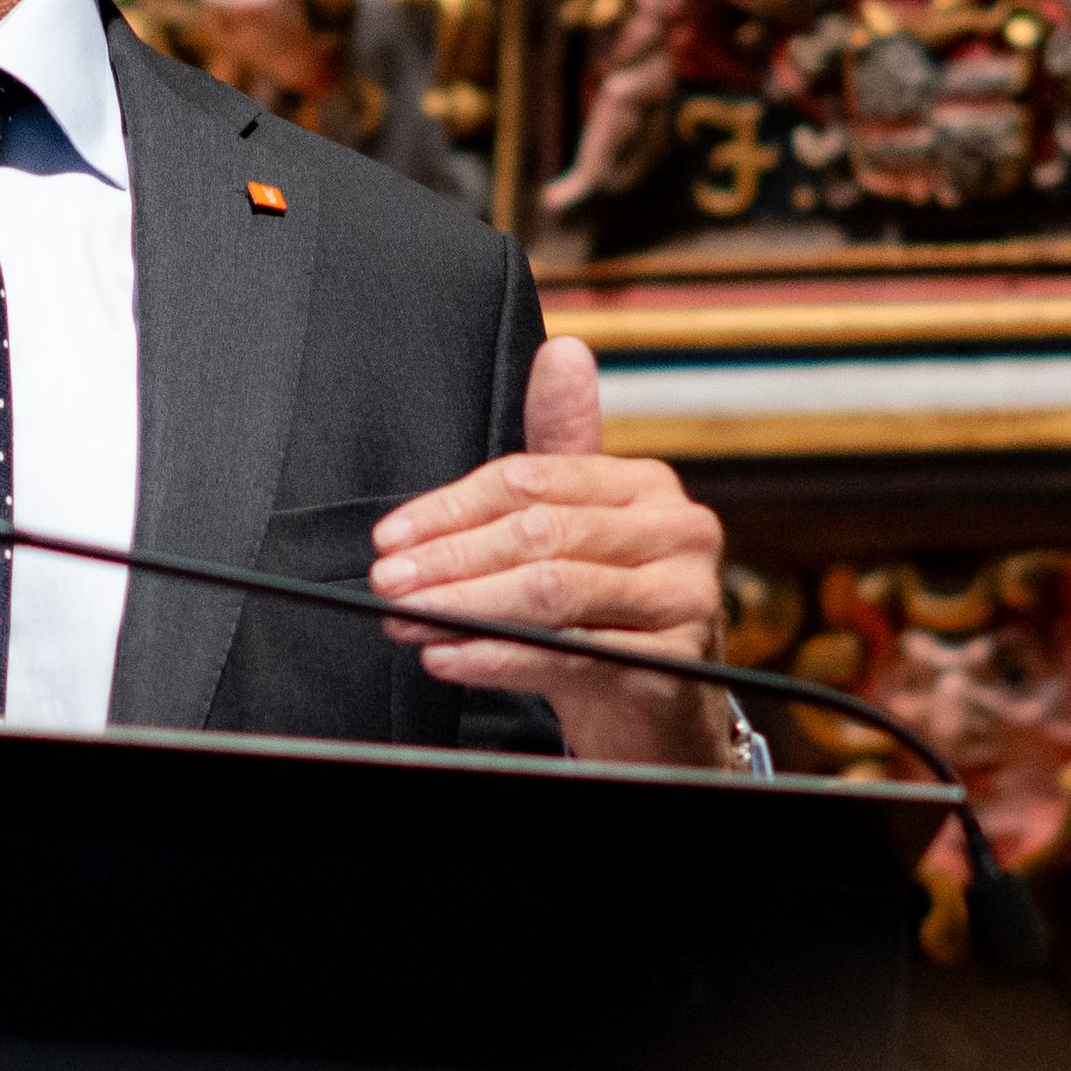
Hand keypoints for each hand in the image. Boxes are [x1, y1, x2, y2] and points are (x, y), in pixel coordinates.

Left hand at [375, 337, 732, 761]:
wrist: (664, 718)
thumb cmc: (609, 619)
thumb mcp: (582, 534)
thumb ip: (560, 452)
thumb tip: (563, 352)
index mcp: (649, 488)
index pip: (534, 481)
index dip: (453, 508)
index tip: (392, 537)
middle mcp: (679, 533)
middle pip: (540, 533)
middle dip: (450, 557)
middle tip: (387, 580)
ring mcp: (683, 600)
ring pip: (551, 591)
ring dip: (463, 605)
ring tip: (406, 618)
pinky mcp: (671, 666)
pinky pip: (567, 656)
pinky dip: (495, 656)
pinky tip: (447, 656)